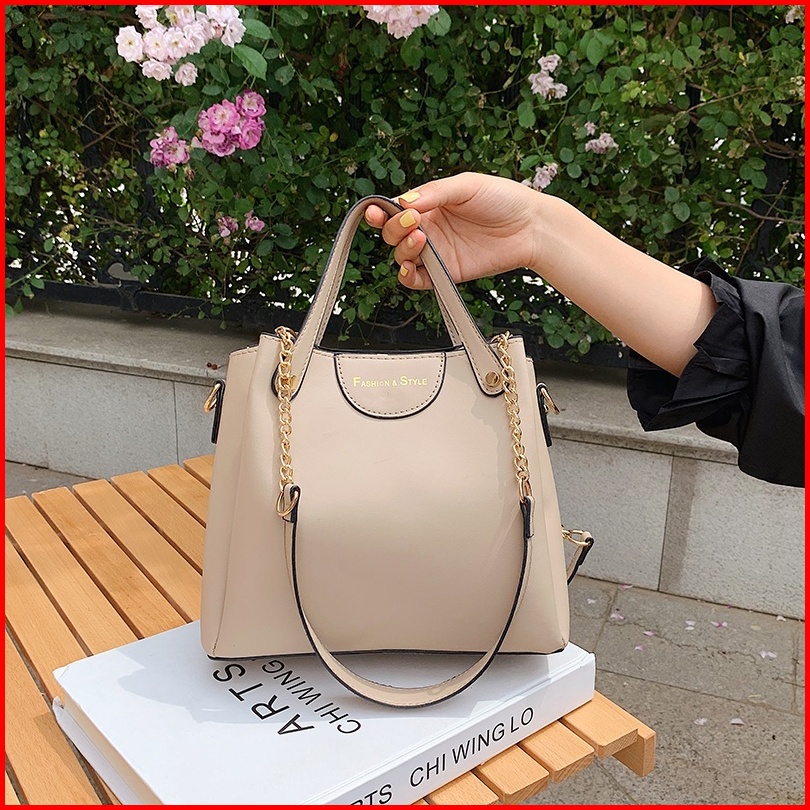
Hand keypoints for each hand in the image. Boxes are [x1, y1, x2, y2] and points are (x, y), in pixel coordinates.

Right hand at [363, 172, 543, 288]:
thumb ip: (434, 192)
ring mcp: (437, 252)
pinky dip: (407, 277)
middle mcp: (429, 229)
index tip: (377, 212)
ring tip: (421, 239)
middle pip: (393, 234)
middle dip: (394, 229)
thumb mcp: (467, 185)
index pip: (394, 210)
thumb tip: (403, 201)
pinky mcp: (447, 273)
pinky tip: (410, 267)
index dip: (381, 213)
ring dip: (402, 250)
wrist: (531, 227)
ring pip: (402, 257)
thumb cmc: (503, 199)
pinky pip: (418, 280)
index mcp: (429, 205)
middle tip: (412, 222)